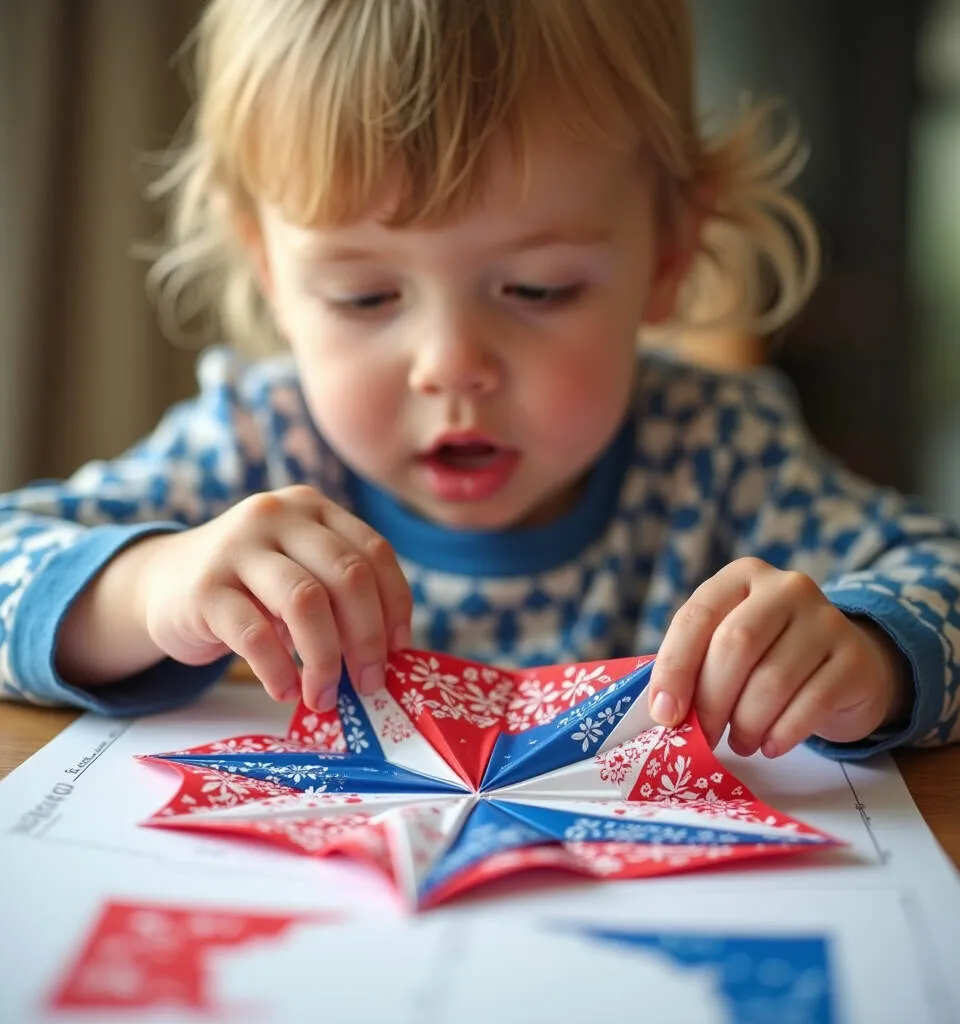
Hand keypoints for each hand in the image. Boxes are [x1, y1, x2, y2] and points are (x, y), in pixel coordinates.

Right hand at [66, 486, 411, 711]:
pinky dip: (278, 669)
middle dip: (368, 638)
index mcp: (313, 509)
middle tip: (368, 683)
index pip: (374, 552)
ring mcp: (238, 546)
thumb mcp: (298, 571)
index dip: (395, 605)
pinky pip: (255, 634)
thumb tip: (386, 655)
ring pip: (306, 602)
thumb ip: (338, 594)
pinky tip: (284, 690)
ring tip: (323, 696)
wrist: (162, 584)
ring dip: (325, 660)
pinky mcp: (205, 587)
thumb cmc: (249, 588)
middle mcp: (278, 516)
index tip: (398, 650)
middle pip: (348, 576)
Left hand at [646, 557, 912, 756]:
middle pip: (735, 645)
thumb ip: (696, 665)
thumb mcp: (729, 646)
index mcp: (742, 577)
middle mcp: (786, 588)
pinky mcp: (854, 658)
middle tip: (704, 737)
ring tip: (739, 742)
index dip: (674, 667)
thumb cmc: (771, 656)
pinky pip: (811, 703)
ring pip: (772, 679)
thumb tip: (662, 711)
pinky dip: (783, 732)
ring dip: (746, 723)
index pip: (697, 616)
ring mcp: (826, 619)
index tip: (665, 714)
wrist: (847, 666)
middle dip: (711, 700)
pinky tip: (770, 745)